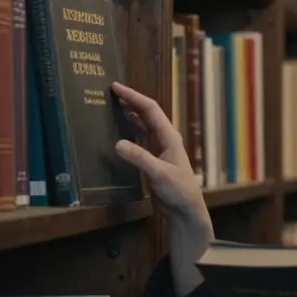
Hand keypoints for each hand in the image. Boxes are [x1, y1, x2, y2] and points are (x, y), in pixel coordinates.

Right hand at [111, 82, 210, 262]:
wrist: (185, 210)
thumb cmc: (178, 191)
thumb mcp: (159, 174)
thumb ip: (140, 158)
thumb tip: (118, 143)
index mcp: (169, 137)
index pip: (150, 110)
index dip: (133, 96)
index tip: (116, 87)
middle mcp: (165, 138)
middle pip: (147, 113)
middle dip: (131, 100)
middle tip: (110, 91)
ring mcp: (159, 148)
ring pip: (144, 124)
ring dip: (130, 113)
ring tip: (113, 104)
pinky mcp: (153, 158)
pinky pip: (140, 138)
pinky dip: (130, 130)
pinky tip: (120, 129)